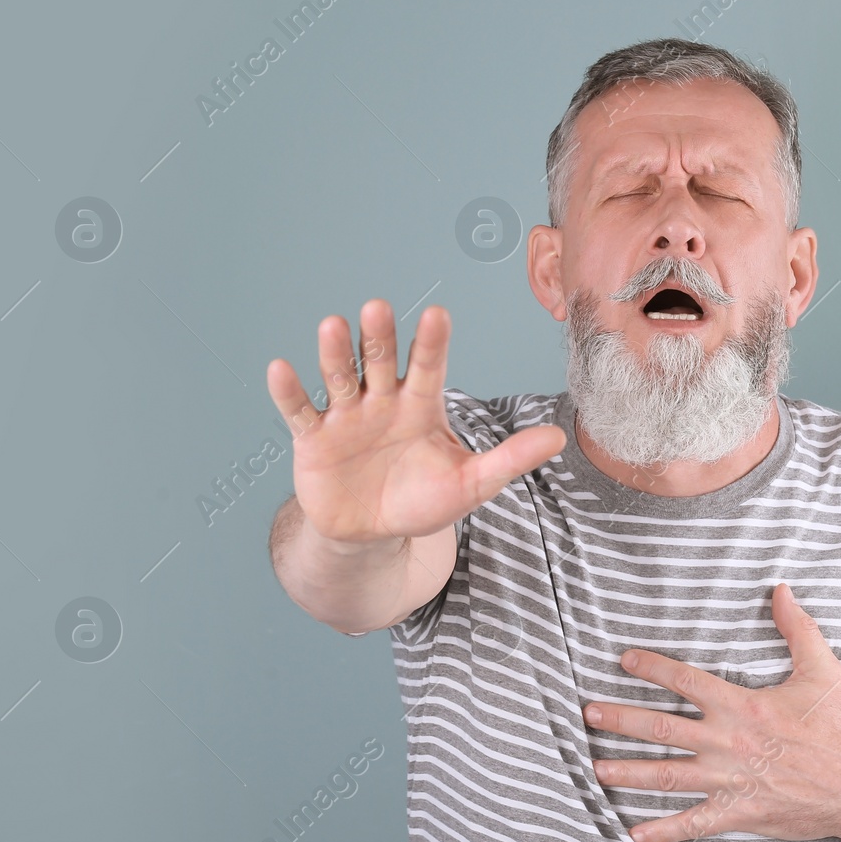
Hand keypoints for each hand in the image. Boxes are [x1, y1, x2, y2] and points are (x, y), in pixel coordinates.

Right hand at [265, 300, 566, 542]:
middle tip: (378, 308)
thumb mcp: (471, 483)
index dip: (431, 342)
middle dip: (378, 336)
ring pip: (339, 376)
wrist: (373, 533)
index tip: (437, 315)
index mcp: (421, 404)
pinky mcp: (313, 438)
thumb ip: (510, 459)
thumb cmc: (423, 500)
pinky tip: (281, 368)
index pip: (429, 366)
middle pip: (380, 360)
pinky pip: (300, 411)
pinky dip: (289, 392)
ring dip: (335, 353)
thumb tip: (559, 438)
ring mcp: (345, 416)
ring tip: (332, 326)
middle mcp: (382, 400)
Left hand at [582, 583, 840, 841]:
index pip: (684, 680)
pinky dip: (662, 831)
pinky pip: (692, 824)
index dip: (651, 667)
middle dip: (620, 720)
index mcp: (741, 706)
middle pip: (660, 728)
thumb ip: (797, 628)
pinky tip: (633, 834)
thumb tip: (781, 589)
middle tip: (588, 714)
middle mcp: (726, 742)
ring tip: (596, 768)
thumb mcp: (822, 669)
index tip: (624, 660)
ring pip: (665, 775)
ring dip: (627, 771)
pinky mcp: (737, 813)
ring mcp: (728, 781)